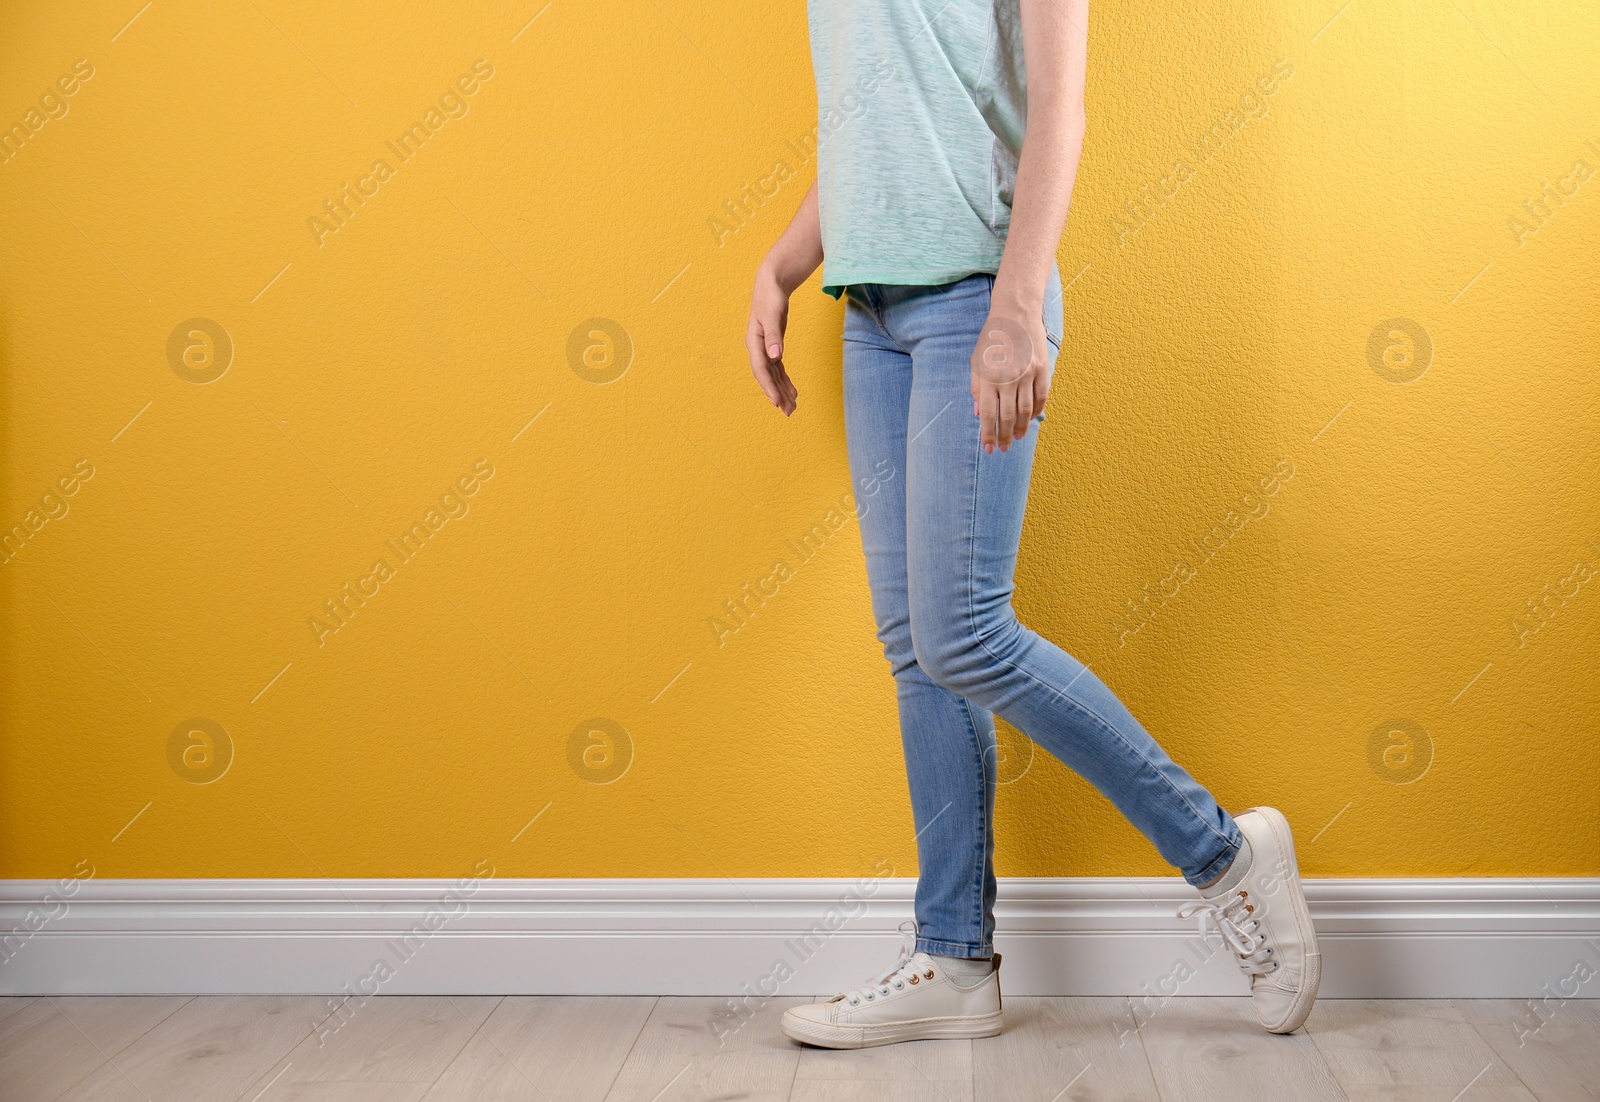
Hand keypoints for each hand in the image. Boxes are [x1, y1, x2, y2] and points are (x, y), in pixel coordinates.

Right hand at [746, 265, 798, 415]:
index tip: (777, 402)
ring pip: (773, 375)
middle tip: (788, 412)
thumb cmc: (770, 297)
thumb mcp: (772, 314)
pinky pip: (778, 369)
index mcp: (754, 341)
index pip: (761, 369)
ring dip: (782, 391)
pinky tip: (793, 392)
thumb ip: (773, 336)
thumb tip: (775, 357)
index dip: (769, 387)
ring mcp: (765, 348)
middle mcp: (758, 348)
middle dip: (777, 394)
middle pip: (767, 376)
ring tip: (792, 407)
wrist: (771, 284)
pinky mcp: (773, 346)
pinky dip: (785, 381)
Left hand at [971, 305, 1048, 451]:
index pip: (988, 415)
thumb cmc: (991, 339)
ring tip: (1017, 438)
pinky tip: (1031, 419)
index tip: (989, 449)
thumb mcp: (976, 362)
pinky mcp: (1042, 369)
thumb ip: (977, 388)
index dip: (988, 435)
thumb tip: (979, 413)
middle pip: (1007, 417)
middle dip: (1004, 436)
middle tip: (1004, 448)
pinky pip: (1041, 397)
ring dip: (1021, 427)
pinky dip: (1036, 411)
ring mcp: (1027, 374)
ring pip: (1025, 410)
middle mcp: (1008, 379)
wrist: (1015, 314)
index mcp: (989, 378)